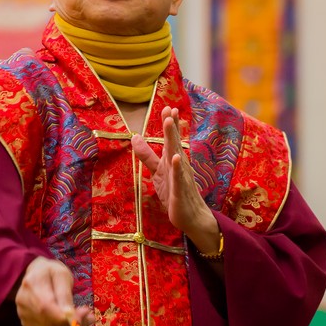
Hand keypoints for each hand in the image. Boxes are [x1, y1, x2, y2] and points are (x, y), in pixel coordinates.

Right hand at [15, 256, 93, 325]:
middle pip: (47, 322)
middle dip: (72, 324)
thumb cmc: (51, 272)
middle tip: (90, 318)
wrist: (36, 275)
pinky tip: (72, 324)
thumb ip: (65, 294)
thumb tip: (69, 315)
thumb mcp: (62, 275)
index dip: (65, 317)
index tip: (85, 314)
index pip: (45, 307)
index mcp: (31, 284)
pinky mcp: (27, 324)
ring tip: (85, 320)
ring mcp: (23, 314)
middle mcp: (23, 301)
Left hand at [131, 108, 220, 254]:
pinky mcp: (179, 192)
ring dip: (173, 140)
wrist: (191, 217)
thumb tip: (134, 137)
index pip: (172, 138)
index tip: (167, 107)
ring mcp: (181, 178)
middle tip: (170, 109)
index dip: (169, 124)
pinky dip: (178, 168)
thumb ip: (147, 155)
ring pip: (176, 156)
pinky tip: (176, 158)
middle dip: (171, 126)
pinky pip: (179, 179)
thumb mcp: (158, 171)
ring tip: (170, 124)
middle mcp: (179, 165)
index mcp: (173, 159)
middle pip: (174, 143)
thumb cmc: (175, 193)